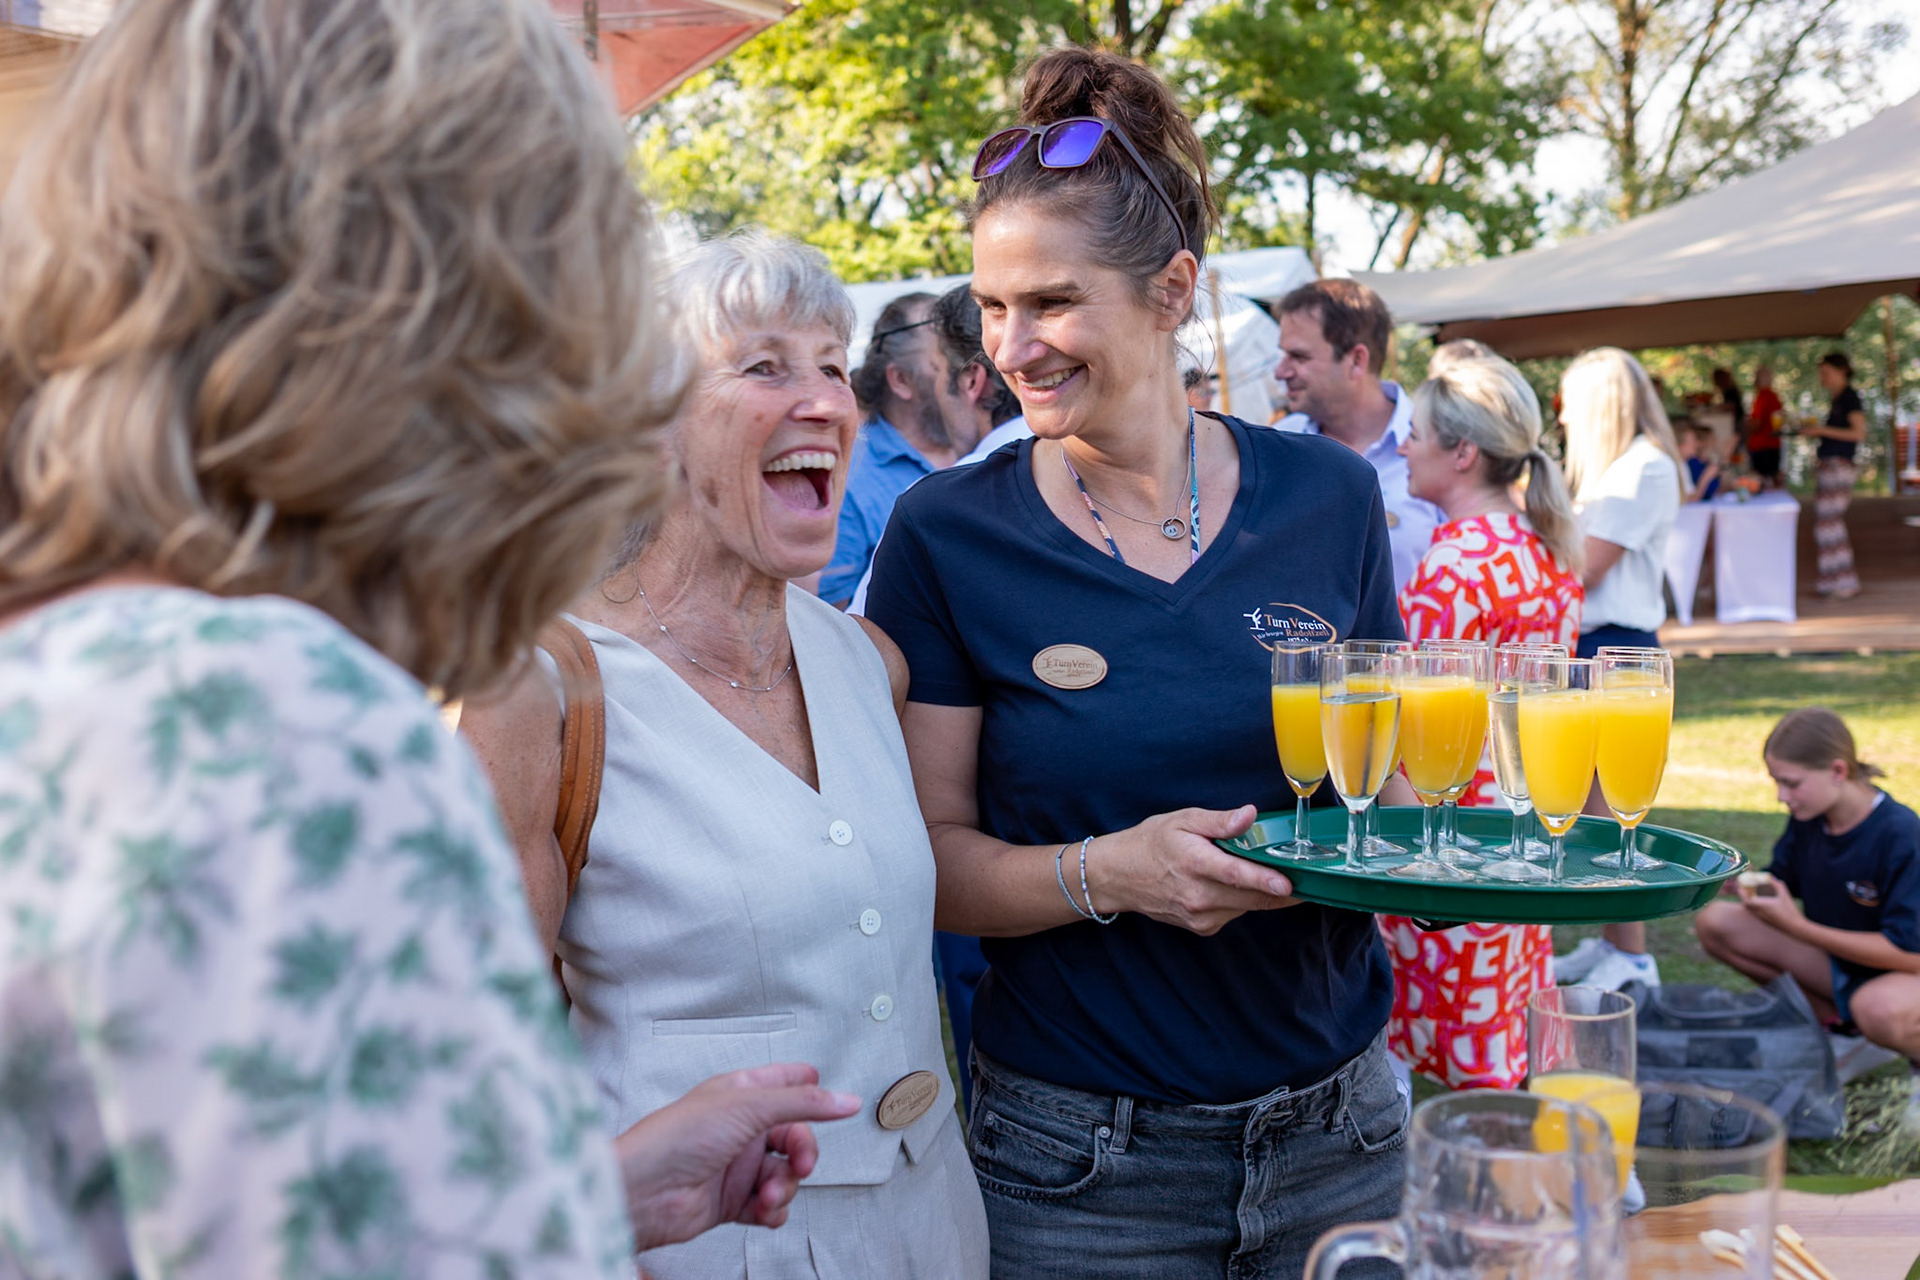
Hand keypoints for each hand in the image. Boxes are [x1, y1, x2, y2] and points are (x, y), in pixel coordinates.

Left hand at [612, 1063, 861, 1251]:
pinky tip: (762, 1211)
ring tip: (767, 1196)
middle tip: (799, 1164)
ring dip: (784, 1188)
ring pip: (785, 1175)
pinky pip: (769, 1206)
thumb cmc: (676, 1138)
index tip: (829, 1103)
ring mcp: (736, 1165)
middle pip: (795, 1136)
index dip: (810, 1089)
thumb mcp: (748, 1107)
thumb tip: (845, 1100)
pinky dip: (772, 1211)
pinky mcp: (731, 1200)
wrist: (642, 1193)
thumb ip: (803, 1102)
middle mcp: (740, 1127)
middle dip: (802, 1154)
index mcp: (741, 1093)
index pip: (786, 1082)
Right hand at [1090, 805, 1296, 935]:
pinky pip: (1235, 913)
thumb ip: (1219, 821)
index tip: (1290, 885)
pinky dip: (1241, 900)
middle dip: (1282, 889)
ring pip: (1247, 906)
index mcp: (1194, 863)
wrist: (1119, 876)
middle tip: (1303, 875)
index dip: (1265, 881)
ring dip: (1261, 892)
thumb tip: (1249, 815)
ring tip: (1262, 872)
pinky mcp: (1202, 927)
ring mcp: (1200, 916)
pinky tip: (1230, 885)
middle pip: (1252, 897)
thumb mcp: (1183, 820)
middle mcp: (1198, 895)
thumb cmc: (1151, 843)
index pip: (1236, 875)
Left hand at [1737, 873, 1804, 934]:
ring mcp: (1762, 919)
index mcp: (1762, 907)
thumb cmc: (1790, 911)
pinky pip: (1756, 913)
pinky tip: (1761, 903)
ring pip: (1751, 910)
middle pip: (1746, 905)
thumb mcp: (1785, 896)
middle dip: (1744, 897)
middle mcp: (1759, 913)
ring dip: (1749, 902)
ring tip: (1753, 895)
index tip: (1740, 887)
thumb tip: (1772, 878)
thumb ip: (1778, 886)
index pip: (1746, 901)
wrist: (1794, 927)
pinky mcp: (1766, 922)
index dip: (1741, 894)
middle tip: (1745, 890)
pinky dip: (1755, 907)